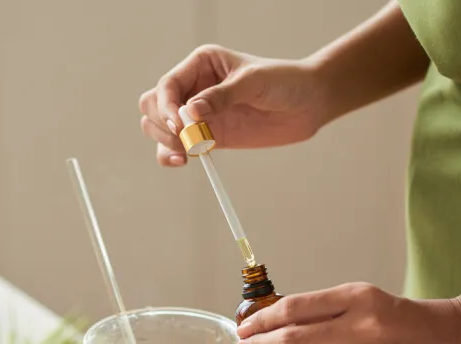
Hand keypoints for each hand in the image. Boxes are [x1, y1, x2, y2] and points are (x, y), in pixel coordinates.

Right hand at [138, 44, 328, 166]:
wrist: (308, 103)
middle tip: (185, 137)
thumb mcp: (253, 82)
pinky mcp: (206, 137)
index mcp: (200, 64)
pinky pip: (175, 147)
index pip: (167, 85)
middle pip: (152, 106)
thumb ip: (221, 96)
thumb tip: (189, 111)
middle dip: (160, 123)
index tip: (180, 122)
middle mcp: (192, 88)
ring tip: (186, 152)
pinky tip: (183, 161)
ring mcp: (197, 115)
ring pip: (157, 128)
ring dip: (164, 141)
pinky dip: (171, 155)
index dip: (166, 105)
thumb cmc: (284, 81)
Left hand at [232, 283, 460, 343]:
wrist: (458, 338)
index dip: (263, 319)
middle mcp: (362, 325)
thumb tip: (275, 325)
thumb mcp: (367, 300)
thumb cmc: (402, 318)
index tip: (244, 328)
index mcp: (356, 296)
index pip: (296, 307)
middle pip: (294, 339)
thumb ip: (327, 312)